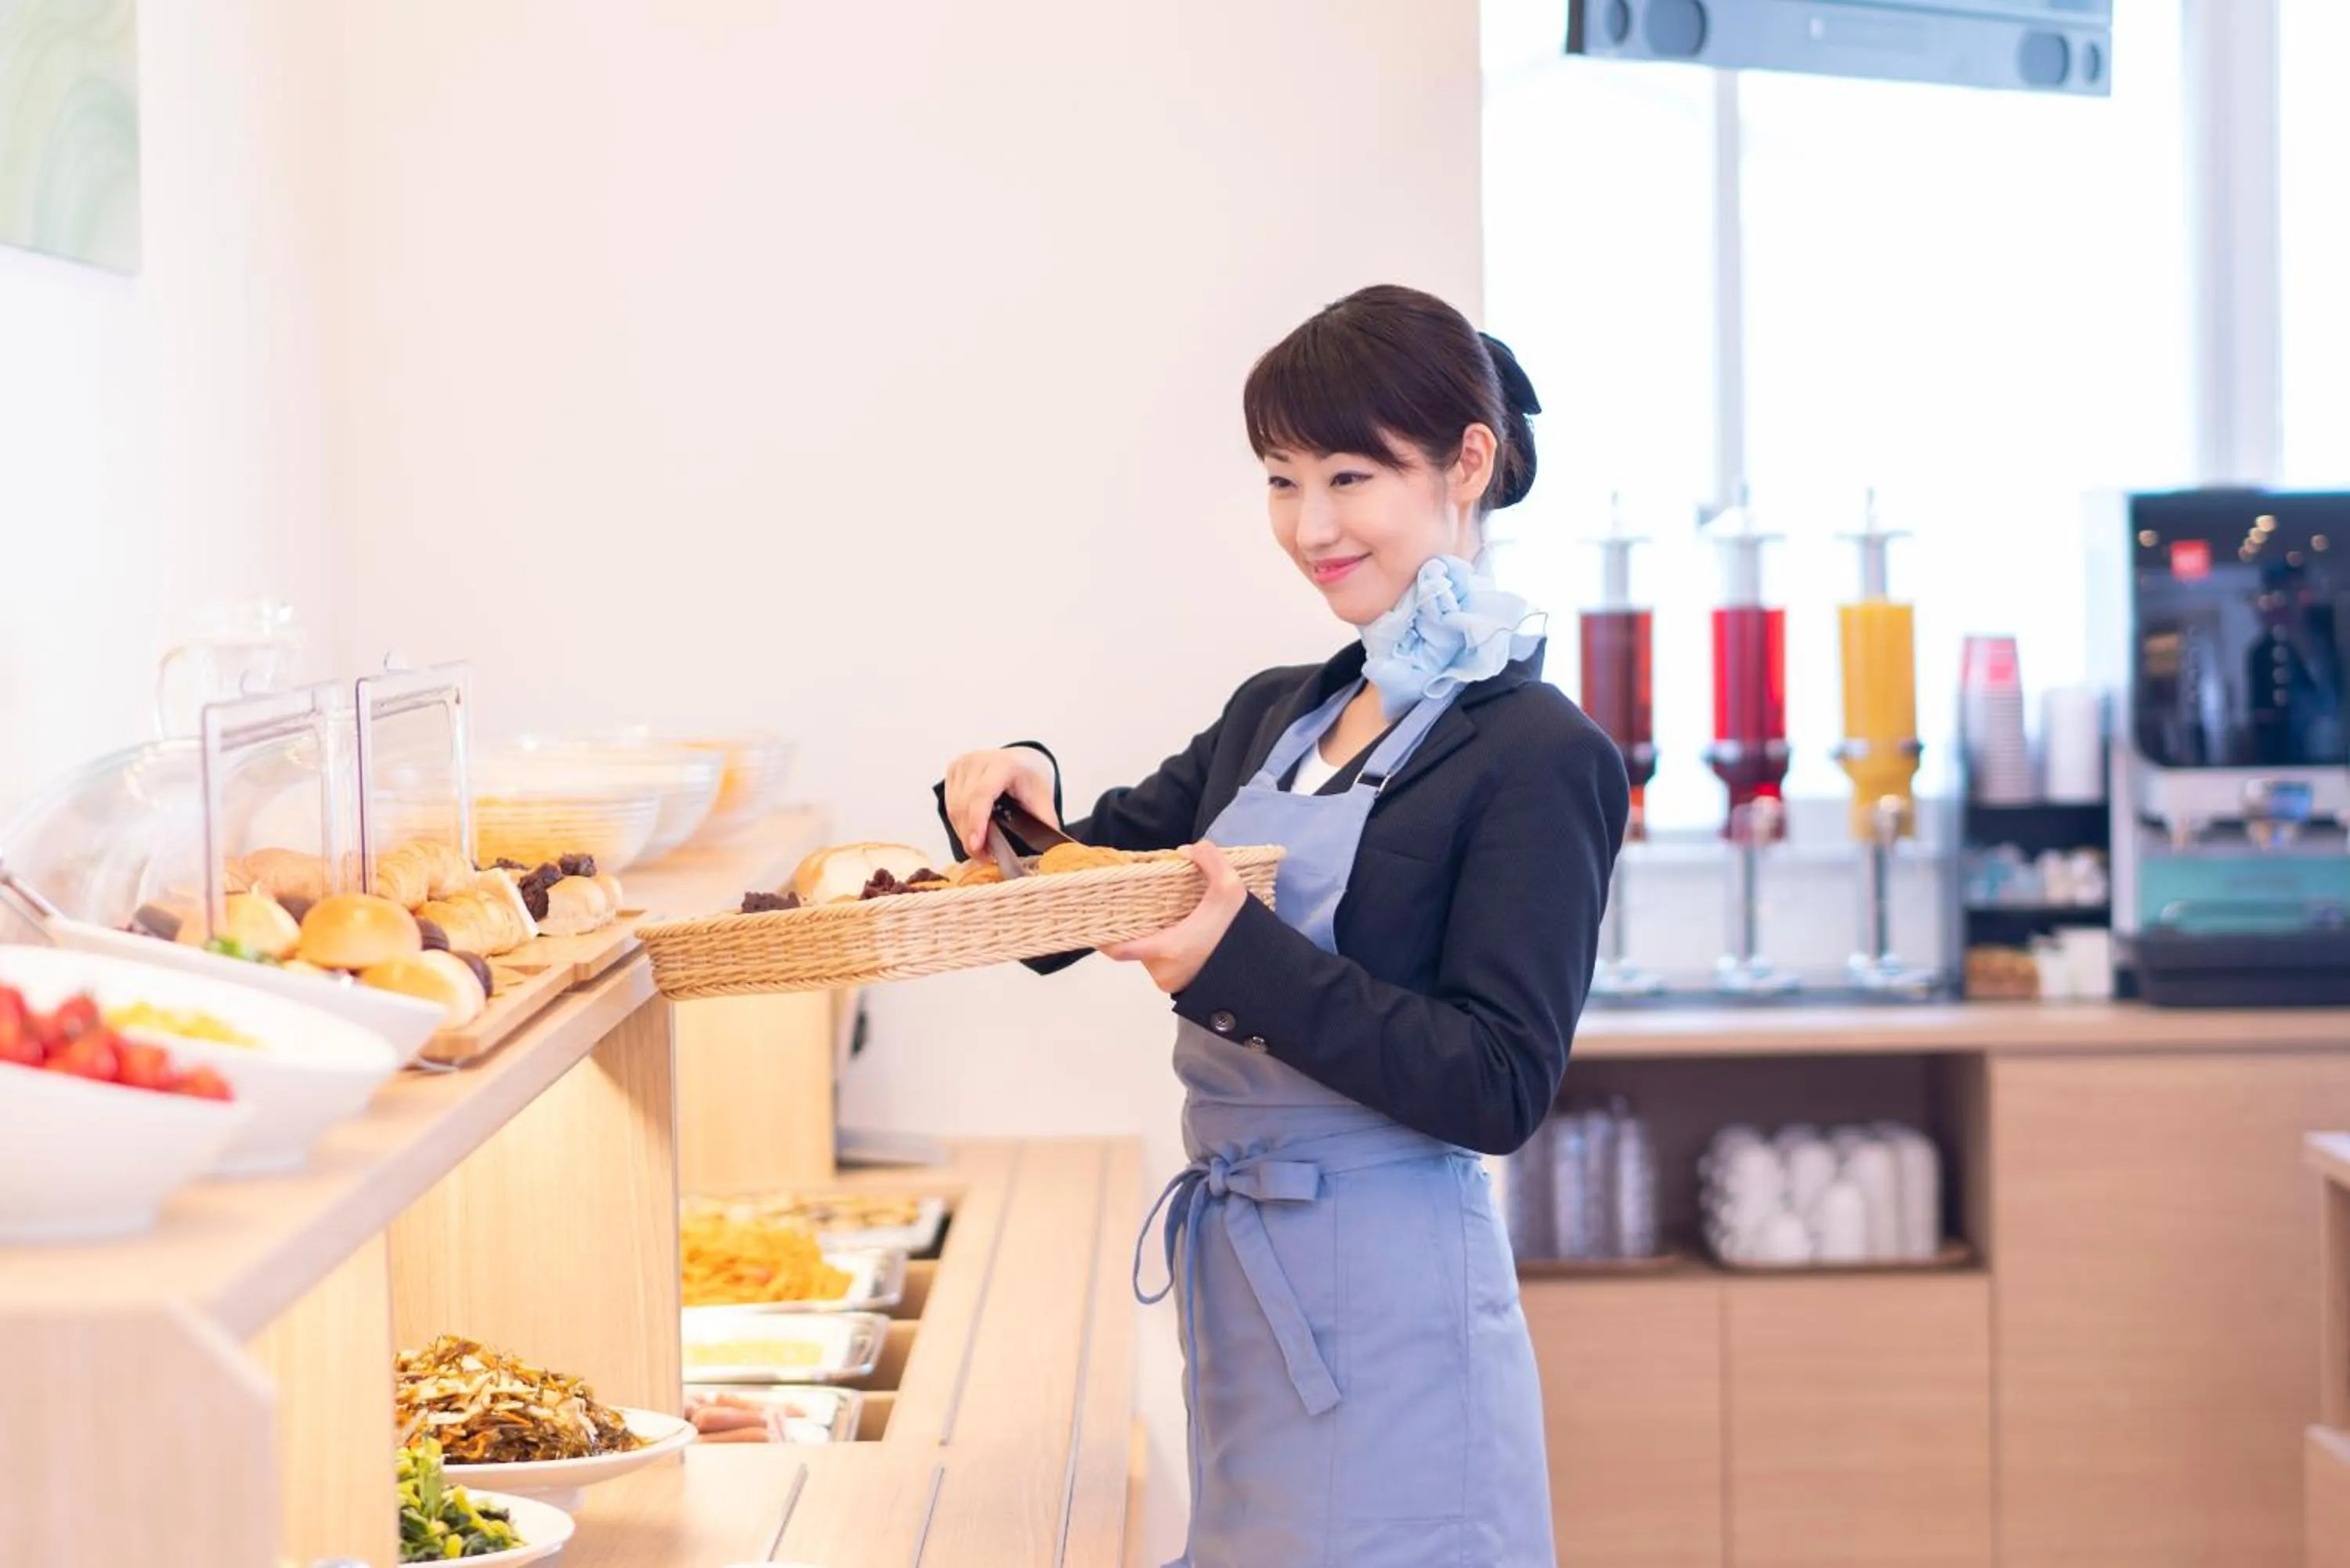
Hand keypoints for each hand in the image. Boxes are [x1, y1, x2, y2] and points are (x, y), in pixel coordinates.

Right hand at [943, 747, 1058, 860]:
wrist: (1021, 761)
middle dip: (972, 837)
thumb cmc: (1030, 780)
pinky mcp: (953, 771)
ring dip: (965, 833)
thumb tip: (1051, 851)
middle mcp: (978, 760)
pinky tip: (973, 832)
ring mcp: (962, 764)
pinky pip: (950, 806)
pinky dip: (960, 824)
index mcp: (1004, 764)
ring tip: (981, 848)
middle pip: (964, 805)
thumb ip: (1045, 825)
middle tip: (985, 857)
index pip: (983, 794)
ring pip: (954, 809)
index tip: (977, 846)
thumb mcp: (1043, 800)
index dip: (977, 822)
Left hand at [1101, 841, 1247, 993]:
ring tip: (1164, 918)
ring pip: (1151, 957)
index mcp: (1166, 949)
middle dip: (1135, 929)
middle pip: (1136, 947)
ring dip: (1153, 939)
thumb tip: (1188, 849)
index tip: (1094, 923)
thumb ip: (1210, 861)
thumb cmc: (1240, 934)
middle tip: (1136, 909)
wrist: (1264, 973)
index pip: (1118, 949)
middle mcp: (1163, 970)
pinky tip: (1180, 933)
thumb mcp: (1230, 889)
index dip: (1102, 937)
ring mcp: (1172, 982)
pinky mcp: (1184, 987)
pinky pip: (1165, 966)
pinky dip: (1167, 951)